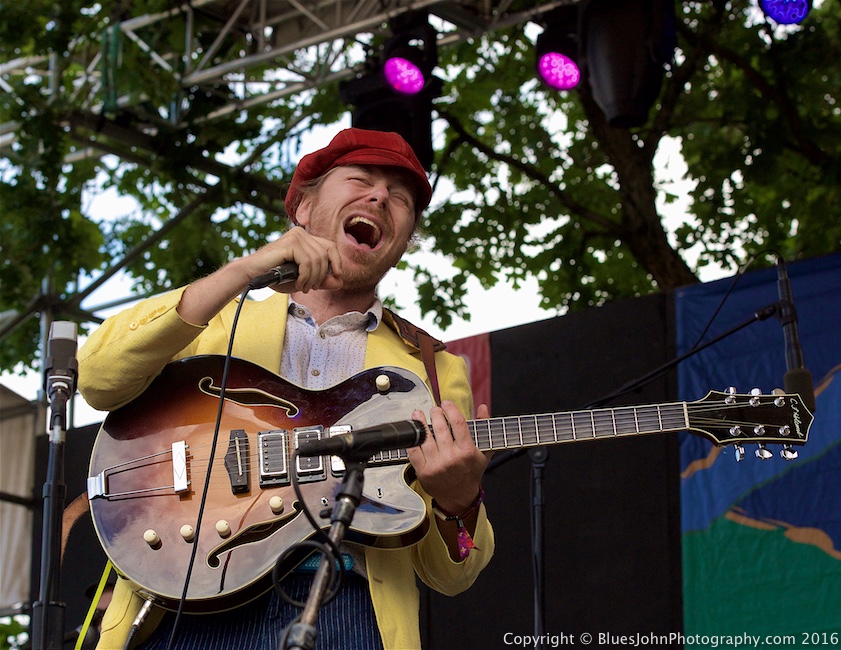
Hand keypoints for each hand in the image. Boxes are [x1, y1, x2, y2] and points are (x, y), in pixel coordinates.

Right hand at [176, 226, 343, 325]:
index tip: (337, 277)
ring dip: (313, 278)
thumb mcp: (304, 280)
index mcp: (305, 238)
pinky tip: (298, 283)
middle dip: (322, 275)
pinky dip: (306, 276)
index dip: (337, 262)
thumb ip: (322, 280)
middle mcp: (302, 233)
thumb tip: (340, 281)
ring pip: (318, 260)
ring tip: (303, 287)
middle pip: (326, 254)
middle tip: (310, 287)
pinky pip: (308, 262)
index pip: (330, 246)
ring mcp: (296, 236)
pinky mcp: (291, 243)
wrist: (253, 275)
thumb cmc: (276, 276)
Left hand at [407, 400, 489, 513]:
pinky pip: (414, 452)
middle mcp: (452, 458)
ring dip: (421, 422)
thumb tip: (483, 407)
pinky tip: (413, 432)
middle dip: (435, 413)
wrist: (459, 497)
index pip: (458, 423)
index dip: (450, 409)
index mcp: (467, 452)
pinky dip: (413, 440)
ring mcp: (437, 465)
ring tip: (419, 414)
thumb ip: (484, 427)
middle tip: (434, 409)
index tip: (446, 403)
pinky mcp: (424, 471)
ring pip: (426, 438)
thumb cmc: (470, 473)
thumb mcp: (483, 451)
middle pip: (440, 428)